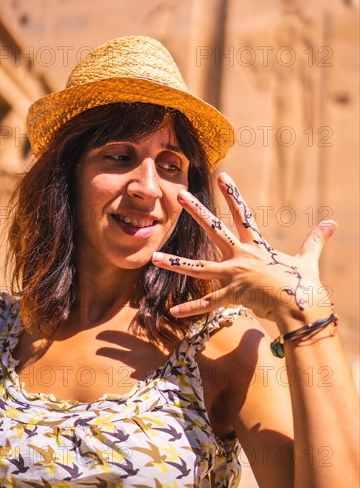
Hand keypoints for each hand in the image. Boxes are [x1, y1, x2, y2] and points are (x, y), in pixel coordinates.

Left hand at [152, 173, 336, 324]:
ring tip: (154, 257)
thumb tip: (333, 224)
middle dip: (196, 210)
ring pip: (198, 268)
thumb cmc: (303, 284)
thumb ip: (315, 240)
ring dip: (175, 262)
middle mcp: (240, 256)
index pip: (242, 213)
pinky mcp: (231, 296)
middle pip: (214, 228)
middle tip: (180, 194)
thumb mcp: (307, 259)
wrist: (301, 308)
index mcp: (256, 244)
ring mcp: (233, 276)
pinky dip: (191, 308)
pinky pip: (207, 303)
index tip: (222, 176)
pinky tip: (173, 311)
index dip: (232, 193)